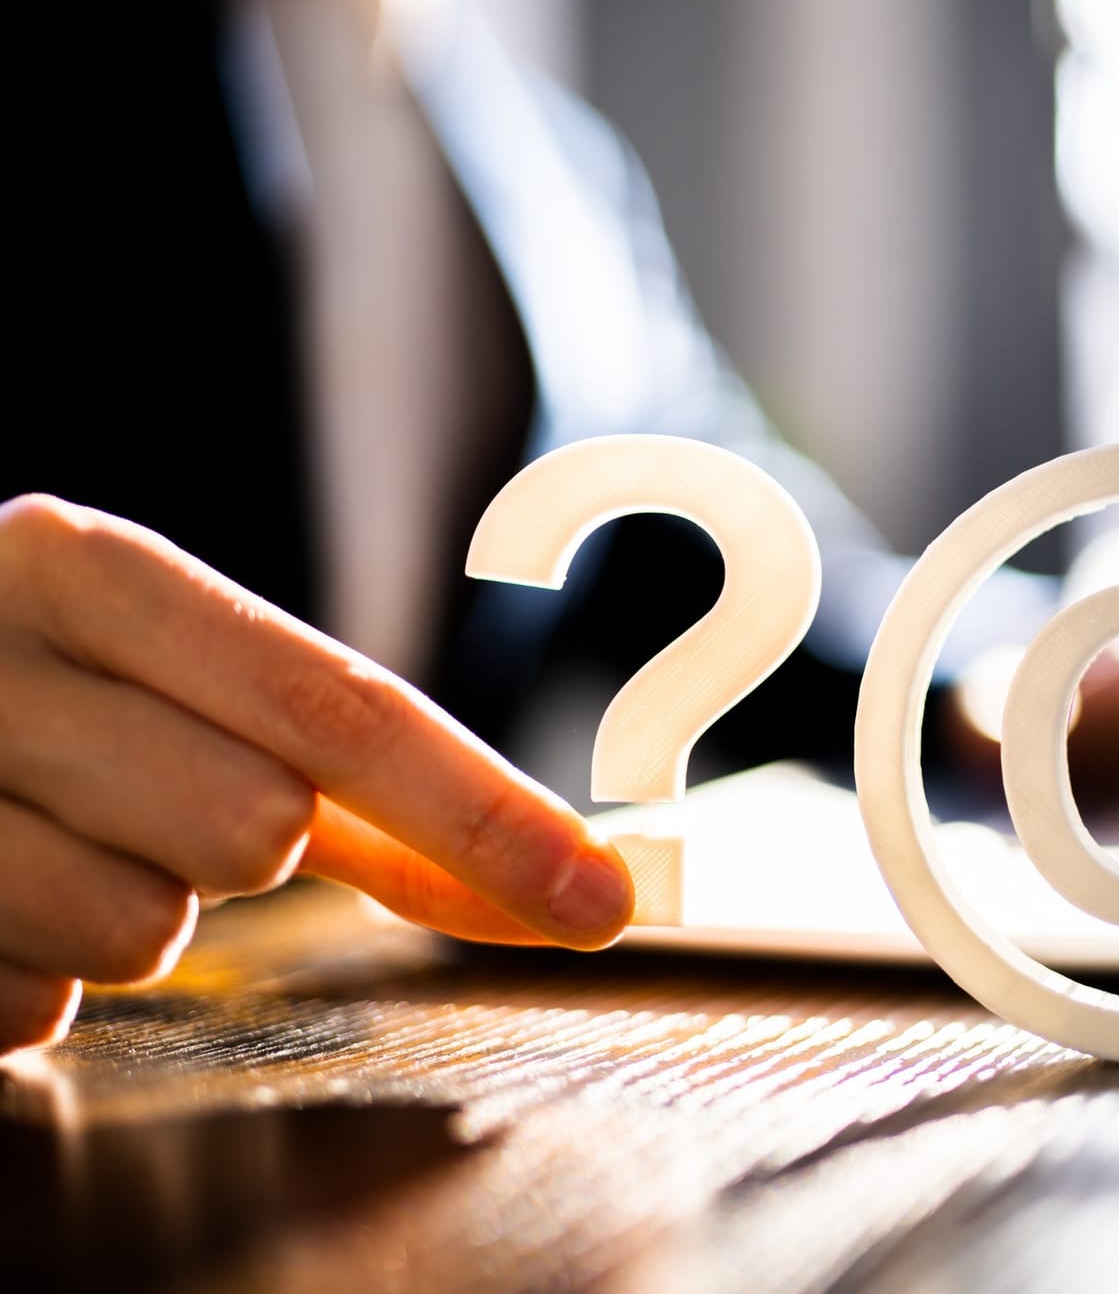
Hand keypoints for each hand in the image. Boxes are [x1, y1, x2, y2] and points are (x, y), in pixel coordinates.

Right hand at [0, 495, 633, 1055]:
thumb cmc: (19, 694)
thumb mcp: (152, 678)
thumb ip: (336, 768)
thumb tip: (534, 868)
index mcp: (88, 570)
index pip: (340, 704)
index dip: (483, 811)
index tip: (604, 896)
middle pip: (253, 829)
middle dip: (235, 849)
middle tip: (138, 803)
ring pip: (142, 934)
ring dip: (124, 919)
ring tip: (38, 846)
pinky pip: (29, 1005)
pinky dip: (25, 978)